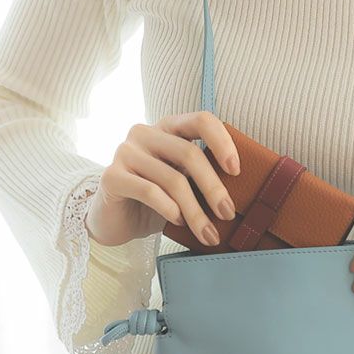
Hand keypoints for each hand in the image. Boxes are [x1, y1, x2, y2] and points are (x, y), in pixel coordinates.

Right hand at [84, 111, 239, 246]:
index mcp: (168, 127)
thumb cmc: (156, 200)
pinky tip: (179, 222)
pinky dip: (170, 209)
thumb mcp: (183, 181)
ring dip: (196, 211)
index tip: (236, 171)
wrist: (115, 221)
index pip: (201, 120)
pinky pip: (150, 191)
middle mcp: (145, 132)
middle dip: (214, 187)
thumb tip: (241, 191)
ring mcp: (125, 152)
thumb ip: (202, 174)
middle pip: (189, 153)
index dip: (223, 142)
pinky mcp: (112, 176)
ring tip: (209, 233)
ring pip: (173, 179)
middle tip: (228, 213)